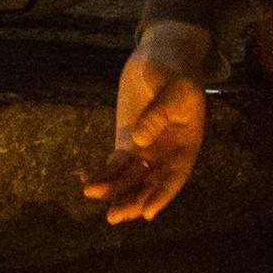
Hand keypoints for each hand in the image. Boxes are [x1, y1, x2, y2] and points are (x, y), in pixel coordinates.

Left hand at [83, 21, 212, 224]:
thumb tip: (139, 142)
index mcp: (186, 146)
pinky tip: (86, 179)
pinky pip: (114, 164)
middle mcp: (166, 154)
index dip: (162, 196)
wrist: (161, 56)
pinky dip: (101, 173)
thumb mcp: (174, 89)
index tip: (147, 213)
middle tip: (113, 215)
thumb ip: (158, 115)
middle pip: (149, 184)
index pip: (175, 177)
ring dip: (112, 189)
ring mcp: (145, 149)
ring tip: (90, 193)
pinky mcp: (126, 141)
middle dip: (132, 200)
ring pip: (129, 178)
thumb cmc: (176, 71)